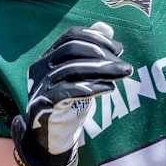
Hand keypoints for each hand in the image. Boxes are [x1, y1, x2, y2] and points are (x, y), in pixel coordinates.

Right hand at [12, 22, 132, 165]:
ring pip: (73, 69)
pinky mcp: (43, 104)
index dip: (96, 38)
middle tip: (125, 65)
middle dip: (103, 54)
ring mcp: (39, 86)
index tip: (119, 48)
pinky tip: (109, 89)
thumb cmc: (68, 104)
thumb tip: (106, 28)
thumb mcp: (82, 77)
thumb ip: (92, 53)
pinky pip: (68, 91)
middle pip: (72, 50)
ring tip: (124, 74)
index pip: (71, 36)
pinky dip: (92, 87)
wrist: (49, 137)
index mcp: (48, 57)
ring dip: (104, 70)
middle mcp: (40, 68)